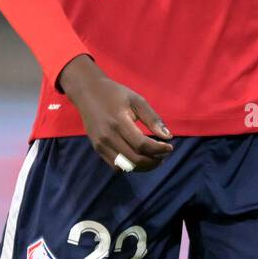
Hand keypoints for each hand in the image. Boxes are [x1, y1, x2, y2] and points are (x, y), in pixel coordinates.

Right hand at [56, 54, 173, 171]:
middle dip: (153, 161)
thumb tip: (168, 136)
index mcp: (119, 121)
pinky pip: (115, 166)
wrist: (87, 92)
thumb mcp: (137, 100)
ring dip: (143, 167)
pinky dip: (130, 166)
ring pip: (125, 166)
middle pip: (135, 159)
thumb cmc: (115, 94)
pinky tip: (139, 158)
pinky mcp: (97, 148)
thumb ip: (152, 118)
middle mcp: (108, 136)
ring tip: (154, 159)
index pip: (142, 144)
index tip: (170, 147)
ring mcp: (100, 144)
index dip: (159, 149)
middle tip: (164, 156)